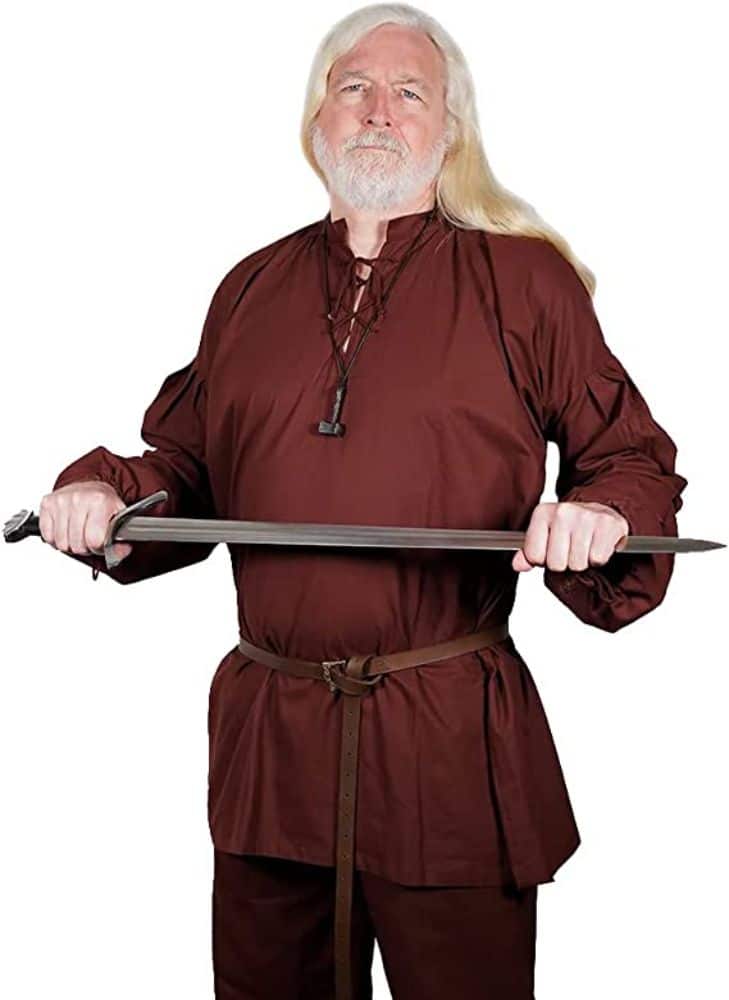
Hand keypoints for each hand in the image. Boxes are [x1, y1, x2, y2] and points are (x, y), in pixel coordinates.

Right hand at [39, 480, 132, 562]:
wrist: (91, 488)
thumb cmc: (104, 504)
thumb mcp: (119, 519)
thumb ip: (122, 540)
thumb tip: (116, 553)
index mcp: (99, 501)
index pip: (94, 540)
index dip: (98, 547)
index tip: (100, 541)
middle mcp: (78, 498)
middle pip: (76, 545)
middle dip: (84, 547)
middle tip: (88, 537)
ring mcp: (61, 500)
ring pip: (61, 543)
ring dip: (70, 544)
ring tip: (78, 533)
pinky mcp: (47, 503)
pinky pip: (47, 536)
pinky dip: (56, 538)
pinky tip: (66, 529)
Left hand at [512, 501, 629, 573]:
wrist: (602, 512)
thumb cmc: (571, 527)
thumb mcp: (544, 535)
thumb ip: (528, 552)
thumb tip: (518, 565)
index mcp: (542, 513)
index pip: (534, 556)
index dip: (544, 559)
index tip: (553, 550)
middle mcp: (562, 512)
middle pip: (556, 563)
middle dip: (565, 563)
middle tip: (572, 550)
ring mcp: (585, 517)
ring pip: (577, 564)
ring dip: (583, 561)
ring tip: (585, 547)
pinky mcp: (607, 525)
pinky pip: (597, 559)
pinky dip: (598, 559)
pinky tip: (597, 546)